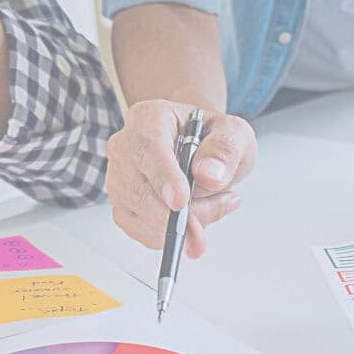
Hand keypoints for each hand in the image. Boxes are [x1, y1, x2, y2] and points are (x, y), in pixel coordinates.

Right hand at [105, 100, 256, 257]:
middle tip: (225, 205)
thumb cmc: (215, 138)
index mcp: (148, 118)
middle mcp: (124, 147)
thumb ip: (225, 149)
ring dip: (185, 223)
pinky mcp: (124, 208)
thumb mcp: (235, 133)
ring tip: (217, 202)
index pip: (148, 149)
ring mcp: (119, 180)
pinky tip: (198, 218)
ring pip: (143, 216)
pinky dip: (176, 235)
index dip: (164, 177)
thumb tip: (209, 176)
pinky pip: (146, 233)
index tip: (181, 201)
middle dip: (182, 213)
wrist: (204, 151)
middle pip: (140, 190)